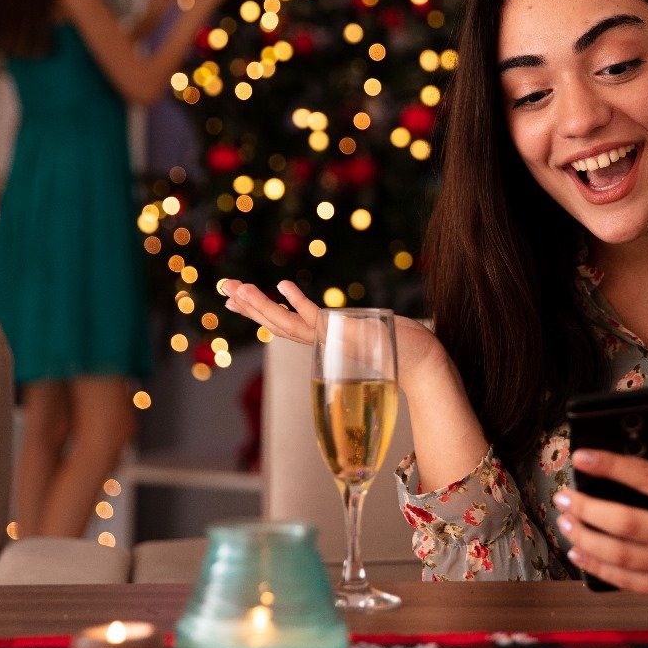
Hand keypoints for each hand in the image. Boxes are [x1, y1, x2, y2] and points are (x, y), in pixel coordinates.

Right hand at [219, 278, 446, 376]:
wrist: (423, 363)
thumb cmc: (400, 347)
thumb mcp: (367, 331)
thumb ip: (350, 326)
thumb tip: (343, 318)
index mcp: (323, 340)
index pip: (282, 325)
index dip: (257, 311)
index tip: (233, 297)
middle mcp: (323, 342)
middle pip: (276, 325)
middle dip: (249, 307)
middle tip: (223, 288)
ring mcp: (333, 338)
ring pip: (288, 324)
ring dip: (262, 307)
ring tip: (238, 289)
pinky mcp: (347, 333)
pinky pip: (317, 319)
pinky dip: (299, 302)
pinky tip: (282, 285)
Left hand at [555, 407, 647, 601]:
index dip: (611, 466)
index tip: (581, 457)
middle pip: (628, 523)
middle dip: (587, 508)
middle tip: (562, 495)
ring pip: (623, 557)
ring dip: (586, 538)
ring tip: (565, 520)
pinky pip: (631, 582)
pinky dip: (599, 568)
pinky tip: (580, 551)